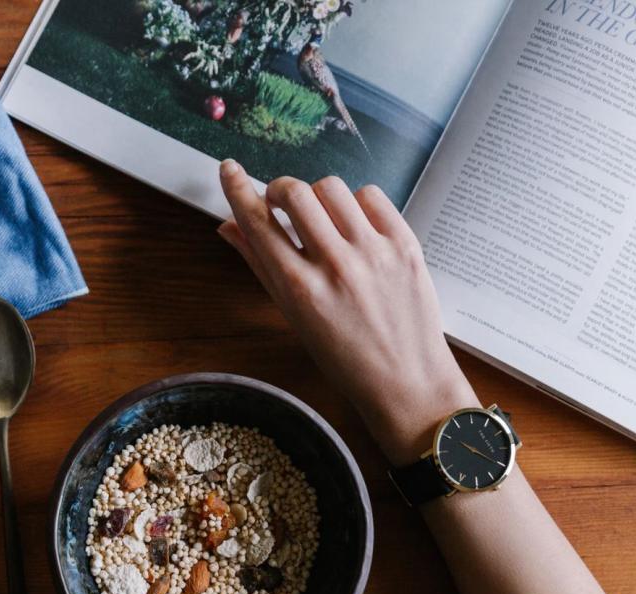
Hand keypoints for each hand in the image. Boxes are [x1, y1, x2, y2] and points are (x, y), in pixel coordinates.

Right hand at [217, 160, 478, 463]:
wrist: (407, 381)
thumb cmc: (344, 357)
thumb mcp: (293, 317)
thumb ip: (260, 266)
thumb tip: (228, 226)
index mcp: (300, 289)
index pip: (258, 222)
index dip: (237, 189)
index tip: (229, 169)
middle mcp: (335, 266)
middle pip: (295, 192)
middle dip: (279, 189)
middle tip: (281, 203)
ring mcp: (374, 252)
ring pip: (332, 187)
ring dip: (318, 196)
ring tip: (323, 219)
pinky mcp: (405, 245)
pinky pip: (371, 196)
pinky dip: (356, 203)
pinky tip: (354, 225)